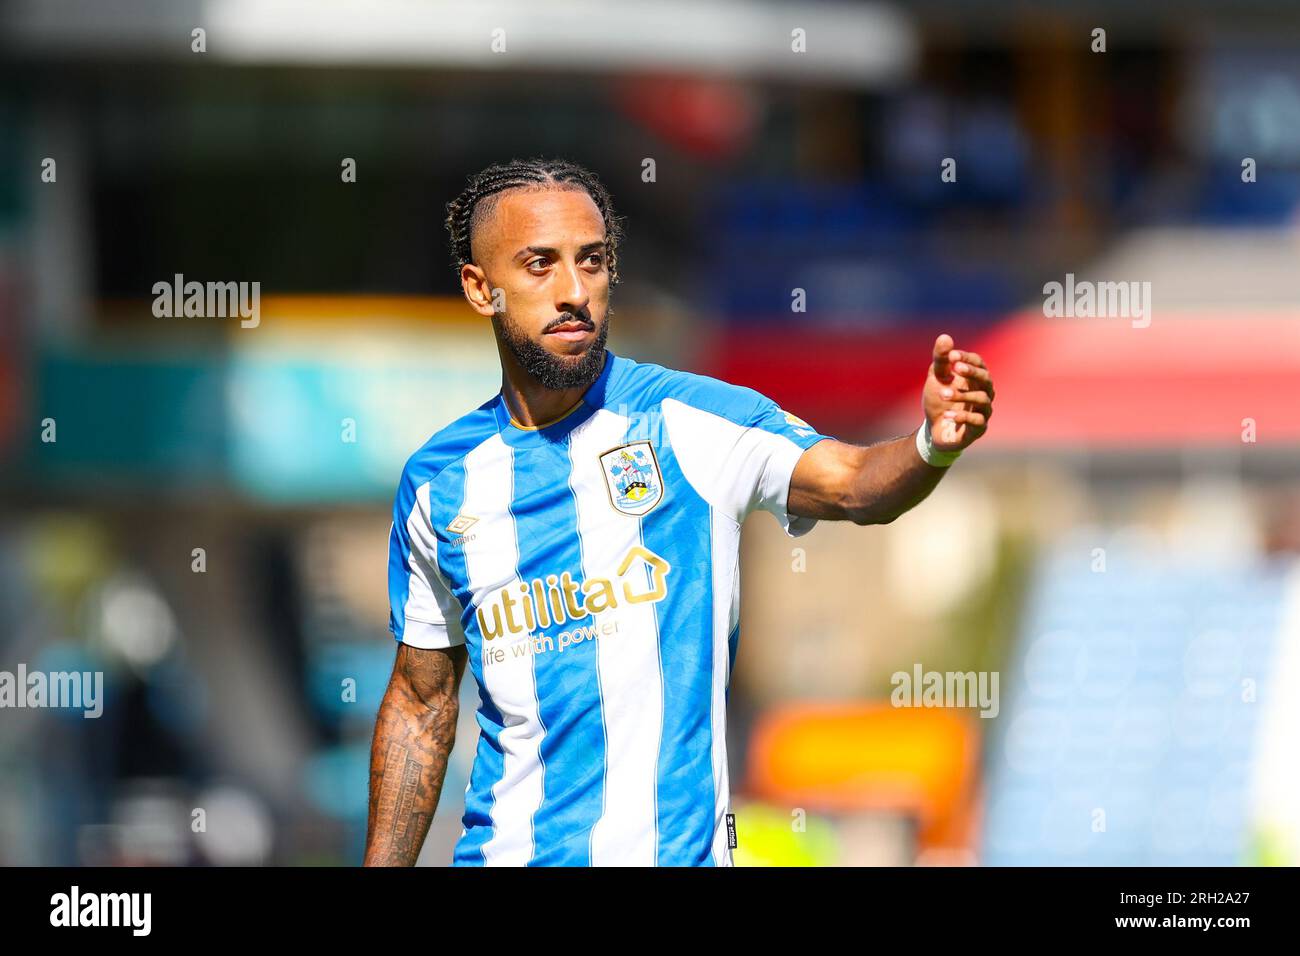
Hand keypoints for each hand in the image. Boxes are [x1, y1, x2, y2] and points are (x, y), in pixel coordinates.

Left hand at [922, 333, 993, 450]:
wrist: (934, 428)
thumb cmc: (939, 399)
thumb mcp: (936, 378)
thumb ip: (941, 360)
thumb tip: (945, 337)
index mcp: (975, 377)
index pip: (979, 362)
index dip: (967, 358)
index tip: (952, 356)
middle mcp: (984, 391)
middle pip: (986, 378)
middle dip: (971, 372)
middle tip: (955, 368)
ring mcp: (983, 410)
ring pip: (982, 399)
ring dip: (961, 395)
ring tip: (942, 394)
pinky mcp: (979, 428)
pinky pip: (978, 420)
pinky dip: (962, 416)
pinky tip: (946, 414)